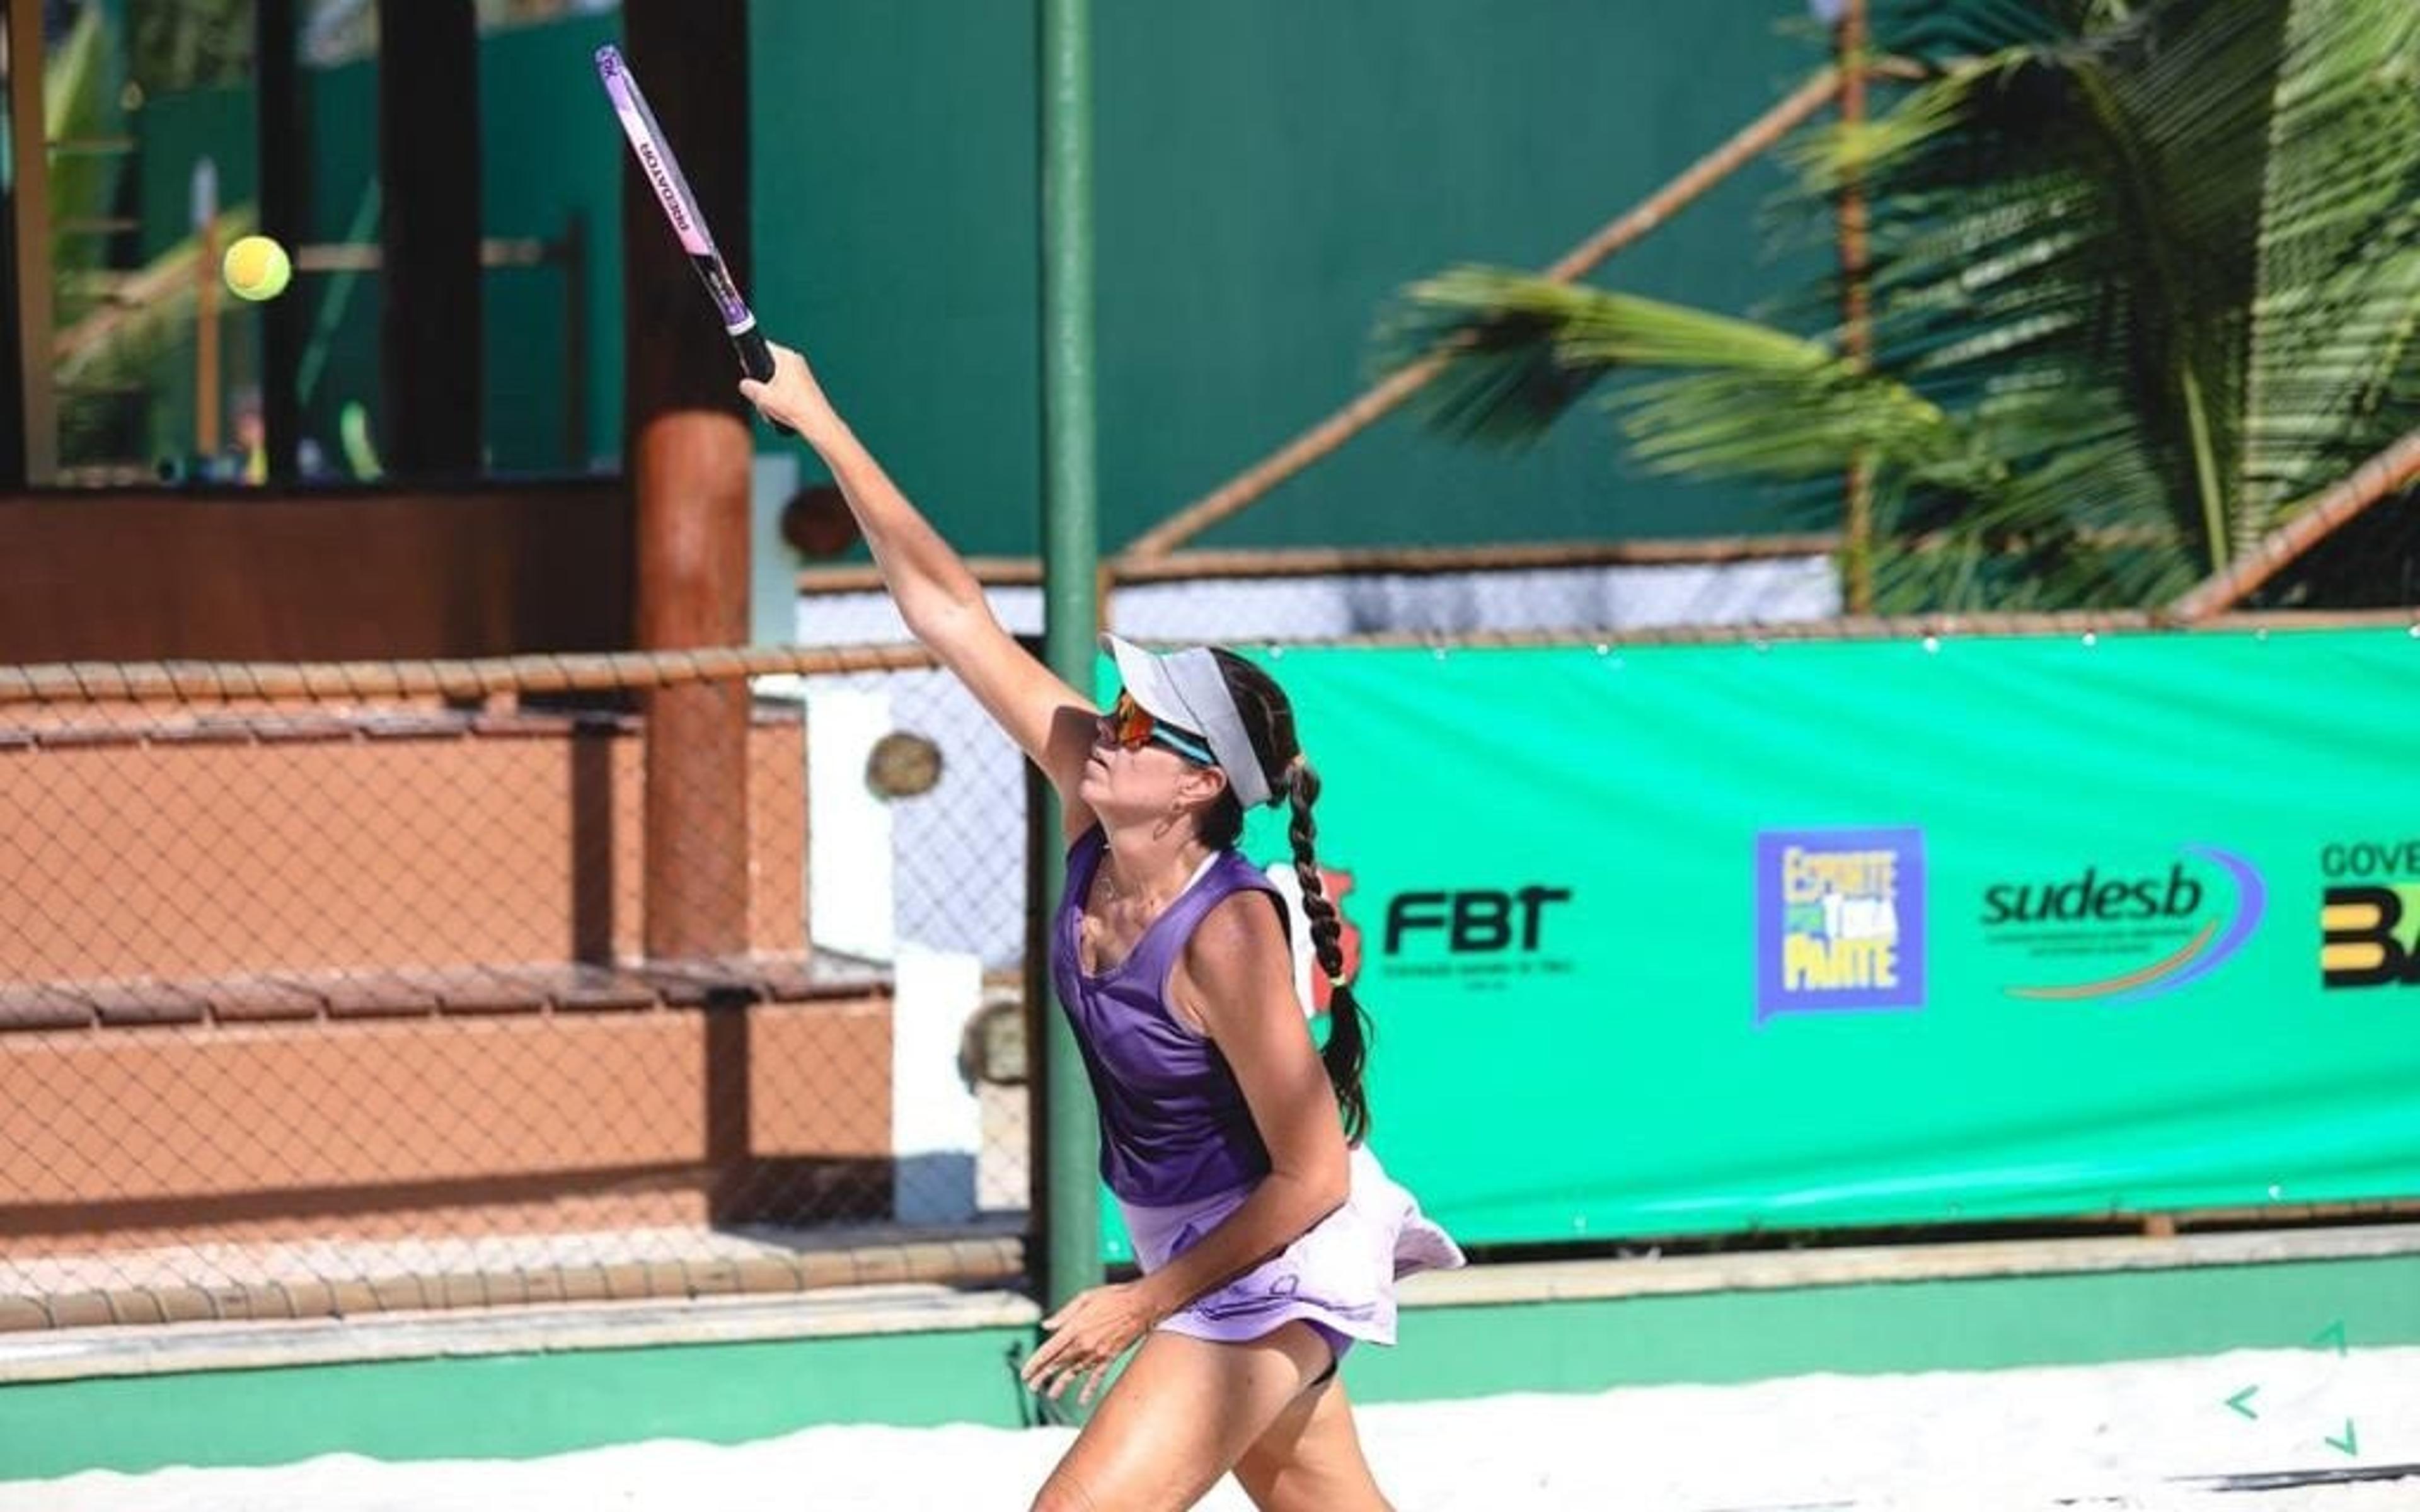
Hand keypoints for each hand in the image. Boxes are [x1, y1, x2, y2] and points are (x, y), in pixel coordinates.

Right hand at [737, 341, 840, 443]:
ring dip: (770, 392)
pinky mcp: (806, 385)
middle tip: (759, 395)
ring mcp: (802, 373)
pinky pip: (786, 386)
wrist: (817, 422)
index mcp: (786, 357)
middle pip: (769, 364)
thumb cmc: (795, 407)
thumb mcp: (762, 397)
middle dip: (761, 381)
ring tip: (770, 406)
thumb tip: (745, 384)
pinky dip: (780, 397)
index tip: (747, 369)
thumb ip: (748, 387)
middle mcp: (796, 361)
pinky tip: (779, 410)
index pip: (763, 346)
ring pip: (777, 378)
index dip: (751, 358)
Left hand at [1020, 1281, 1165, 1406]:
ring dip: (1061, 1384)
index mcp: (1074, 1329)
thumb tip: (1046, 1326)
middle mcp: (1083, 1344)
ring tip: (1051, 1395)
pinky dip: (1089, 1390)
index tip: (1025, 1374)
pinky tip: (1082, 1401)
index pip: (1049, 1351)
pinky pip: (1097, 1377)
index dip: (1035, 1364)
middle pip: (1058, 1364)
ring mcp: (1097, 1353)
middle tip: (1032, 1387)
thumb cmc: (1112, 1296)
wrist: (1142, 1304)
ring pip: (1074, 1373)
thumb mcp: (1084, 1298)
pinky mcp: (1110, 1357)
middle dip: (1043, 1376)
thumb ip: (1063, 1314)